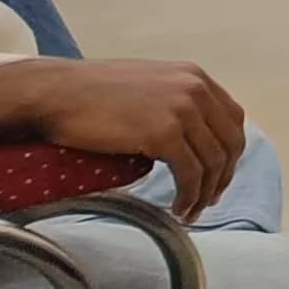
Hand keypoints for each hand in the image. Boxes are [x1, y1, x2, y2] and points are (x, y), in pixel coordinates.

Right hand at [10, 60, 245, 216]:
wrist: (55, 93)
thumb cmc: (91, 92)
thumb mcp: (147, 86)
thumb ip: (174, 102)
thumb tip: (188, 135)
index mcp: (195, 76)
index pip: (232, 119)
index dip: (230, 151)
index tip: (218, 175)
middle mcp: (195, 89)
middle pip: (229, 142)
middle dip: (223, 176)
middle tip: (208, 200)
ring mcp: (181, 110)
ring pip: (212, 162)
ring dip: (205, 193)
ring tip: (191, 212)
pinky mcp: (163, 133)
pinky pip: (190, 173)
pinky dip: (189, 196)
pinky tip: (177, 209)